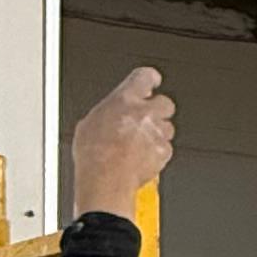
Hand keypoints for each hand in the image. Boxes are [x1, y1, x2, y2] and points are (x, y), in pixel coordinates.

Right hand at [73, 65, 175, 218]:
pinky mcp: (163, 151)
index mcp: (124, 100)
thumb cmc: (93, 155)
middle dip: (159, 110)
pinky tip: (142, 159)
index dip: (150, 78)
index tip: (152, 81)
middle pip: (165, 102)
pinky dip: (157, 153)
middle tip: (147, 119)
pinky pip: (166, 148)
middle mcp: (144, 112)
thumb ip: (107, 113)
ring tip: (140, 145)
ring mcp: (156, 132)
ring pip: (168, 127)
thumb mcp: (89, 124)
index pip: (145, 76)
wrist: (105, 179)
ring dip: (158, 133)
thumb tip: (108, 115)